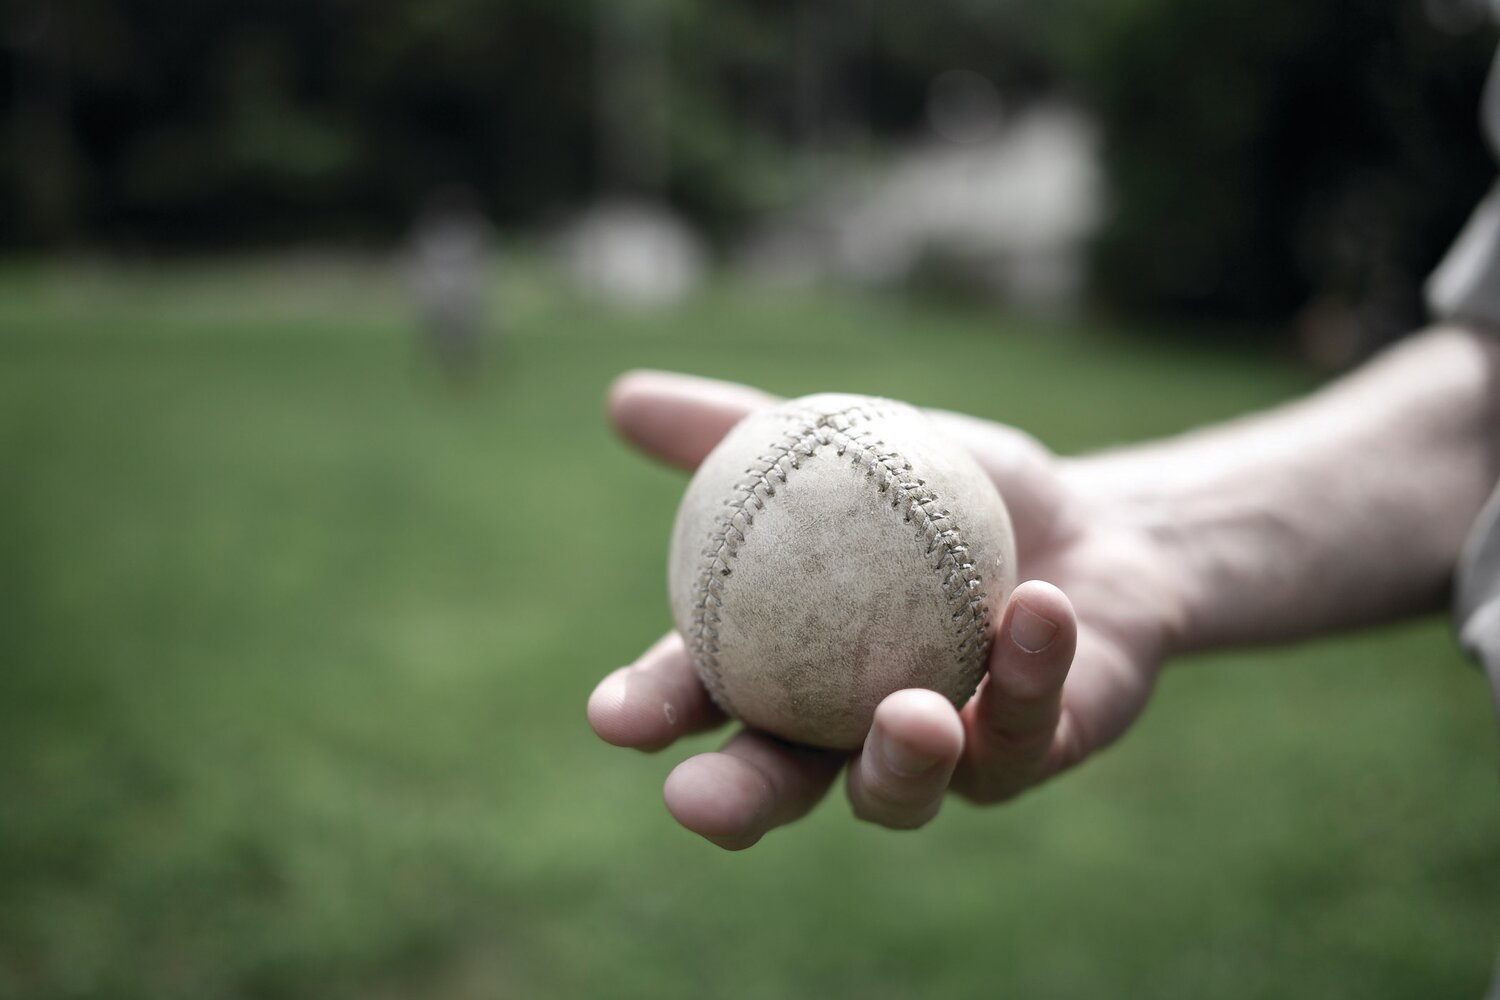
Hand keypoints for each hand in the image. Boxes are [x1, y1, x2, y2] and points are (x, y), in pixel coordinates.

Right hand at [588, 371, 1186, 848]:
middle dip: (735, 802)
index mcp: (784, 668)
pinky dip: (1029, 671)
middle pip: (779, 784)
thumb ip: (737, 432)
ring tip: (909, 715)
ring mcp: (940, 755)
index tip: (609, 716)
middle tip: (694, 802)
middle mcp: (846, 730)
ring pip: (899, 791)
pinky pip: (1024, 728)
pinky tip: (1036, 610)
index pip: (704, 696)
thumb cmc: (944, 495)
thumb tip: (622, 398)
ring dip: (899, 763)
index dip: (651, 712)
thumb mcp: (843, 444)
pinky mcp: (1030, 752)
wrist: (1086, 524)